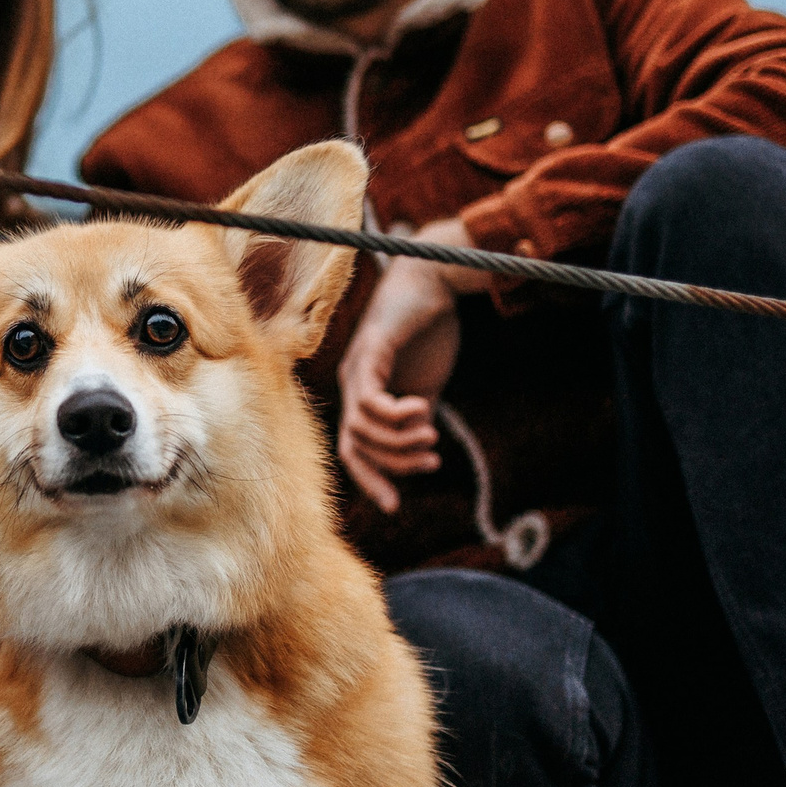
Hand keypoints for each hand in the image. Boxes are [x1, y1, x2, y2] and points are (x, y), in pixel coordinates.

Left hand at [336, 218, 492, 513]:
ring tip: (432, 435)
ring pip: (362, 428)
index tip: (396, 505)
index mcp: (363, 394)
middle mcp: (351, 383)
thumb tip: (419, 451)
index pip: (352, 451)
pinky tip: (422, 408)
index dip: (370, 480)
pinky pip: (367, 398)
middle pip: (355, 446)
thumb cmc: (429, 330)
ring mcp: (357, 367)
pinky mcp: (370, 350)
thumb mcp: (425, 383)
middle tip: (432, 461)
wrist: (434, 281)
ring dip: (399, 441)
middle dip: (393, 465)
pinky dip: (394, 414)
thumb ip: (417, 417)